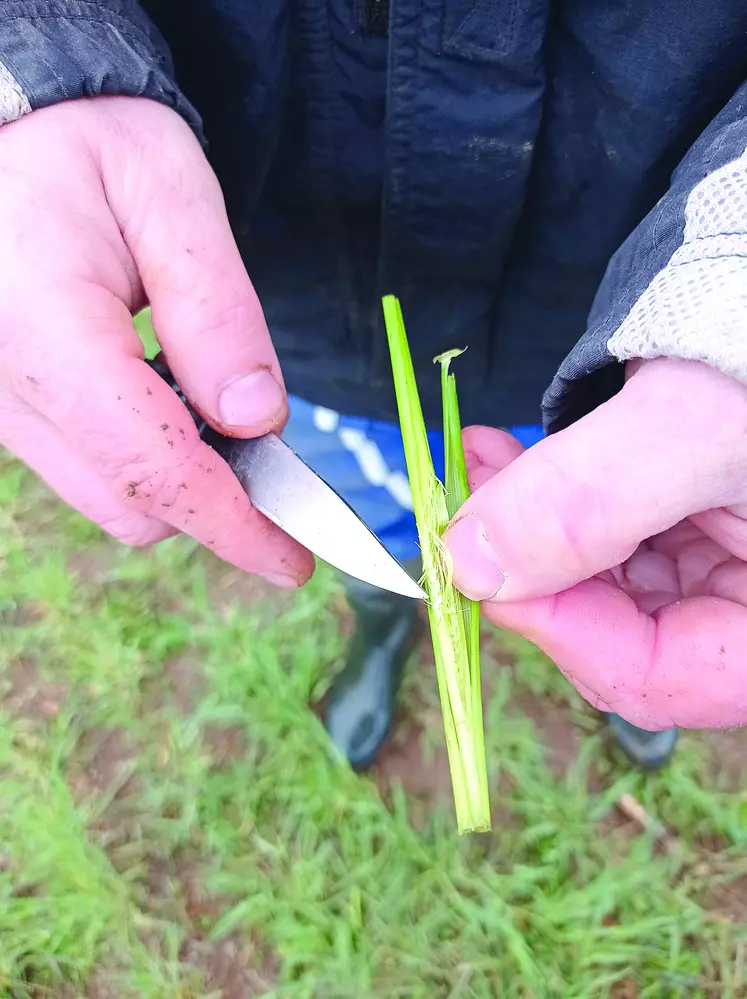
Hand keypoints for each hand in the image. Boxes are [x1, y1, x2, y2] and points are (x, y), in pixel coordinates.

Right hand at [0, 97, 312, 586]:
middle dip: (215, 508)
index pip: (151, 465)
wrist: (2, 127)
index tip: (292, 561)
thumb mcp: (171, 197)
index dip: (231, 524)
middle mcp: (4, 386)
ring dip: (179, 481)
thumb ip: (217, 313)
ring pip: (104, 494)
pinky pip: (82, 464)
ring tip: (218, 409)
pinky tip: (166, 398)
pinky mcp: (2, 405)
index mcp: (46, 331)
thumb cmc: (87, 142)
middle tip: (281, 474)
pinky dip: (141, 457)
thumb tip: (259, 420)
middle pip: (130, 502)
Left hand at [444, 358, 746, 729]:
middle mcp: (744, 605)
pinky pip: (603, 535)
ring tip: (475, 461)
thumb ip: (585, 503)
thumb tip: (466, 568)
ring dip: (524, 528)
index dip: (557, 629)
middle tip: (461, 510)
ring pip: (598, 583)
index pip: (658, 676)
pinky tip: (501, 456)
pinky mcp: (688, 523)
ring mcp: (719, 565)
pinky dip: (547, 499)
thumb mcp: (691, 425)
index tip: (474, 570)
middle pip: (618, 635)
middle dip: (526, 569)